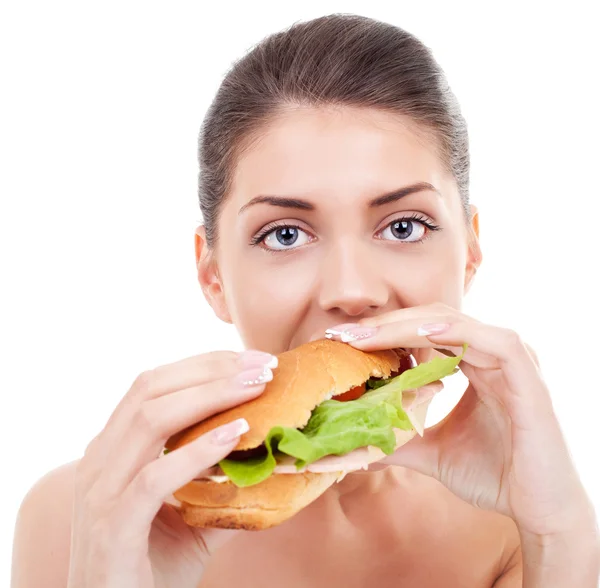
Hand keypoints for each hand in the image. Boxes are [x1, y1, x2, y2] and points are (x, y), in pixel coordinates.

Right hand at [68, 349, 276, 587]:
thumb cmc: (151, 564)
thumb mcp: (192, 512)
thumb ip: (223, 481)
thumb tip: (276, 457)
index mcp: (115, 447)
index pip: (156, 384)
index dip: (205, 364)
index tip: (253, 360)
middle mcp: (101, 460)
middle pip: (151, 388)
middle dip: (211, 370)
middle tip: (264, 366)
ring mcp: (101, 491)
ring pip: (150, 420)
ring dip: (210, 396)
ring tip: (257, 388)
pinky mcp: (113, 527)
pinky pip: (154, 477)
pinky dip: (197, 451)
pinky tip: (235, 434)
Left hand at [324, 304, 595, 537]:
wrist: (540, 510)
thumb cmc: (493, 474)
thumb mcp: (432, 450)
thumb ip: (398, 438)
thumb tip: (355, 444)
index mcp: (472, 363)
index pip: (421, 332)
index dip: (381, 332)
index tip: (342, 341)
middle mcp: (490, 354)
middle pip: (431, 321)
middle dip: (385, 325)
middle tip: (343, 334)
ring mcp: (512, 360)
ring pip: (455, 323)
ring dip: (407, 326)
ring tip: (366, 336)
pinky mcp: (529, 376)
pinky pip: (495, 342)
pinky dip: (459, 334)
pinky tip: (422, 337)